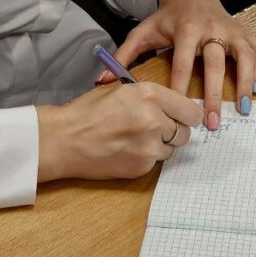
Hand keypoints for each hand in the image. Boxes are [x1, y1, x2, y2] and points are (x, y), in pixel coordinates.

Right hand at [35, 82, 202, 181]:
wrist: (64, 139)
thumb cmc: (89, 111)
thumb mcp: (123, 90)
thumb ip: (152, 97)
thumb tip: (176, 105)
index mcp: (150, 95)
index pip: (191, 110)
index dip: (187, 114)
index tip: (183, 117)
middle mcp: (154, 120)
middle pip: (185, 132)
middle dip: (174, 130)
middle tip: (157, 127)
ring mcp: (149, 146)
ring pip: (172, 148)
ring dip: (161, 144)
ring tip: (137, 138)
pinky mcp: (141, 166)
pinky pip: (155, 161)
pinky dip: (146, 156)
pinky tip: (127, 149)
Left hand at [98, 0, 255, 130]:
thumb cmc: (166, 18)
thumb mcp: (143, 31)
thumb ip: (123, 55)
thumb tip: (101, 81)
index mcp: (185, 29)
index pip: (184, 61)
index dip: (182, 85)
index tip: (180, 109)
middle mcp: (211, 28)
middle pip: (216, 62)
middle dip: (215, 94)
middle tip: (213, 122)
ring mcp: (230, 29)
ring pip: (244, 54)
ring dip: (245, 82)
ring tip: (244, 109)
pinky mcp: (243, 30)